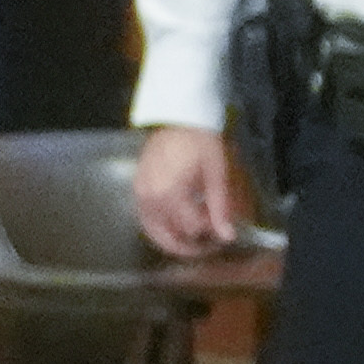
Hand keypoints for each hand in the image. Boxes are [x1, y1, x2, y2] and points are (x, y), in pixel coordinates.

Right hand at [131, 123, 245, 263]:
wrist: (178, 118)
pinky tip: (175, 226)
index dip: (209, 232)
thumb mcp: (215, 174)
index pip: (191, 228)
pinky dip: (160, 230)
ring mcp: (140, 196)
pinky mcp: (136, 191)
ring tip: (192, 238)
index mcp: (171, 193)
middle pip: (170, 237)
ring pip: (155, 234)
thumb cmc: (200, 141)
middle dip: (191, 245)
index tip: (220, 225)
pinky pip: (146, 221)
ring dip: (174, 240)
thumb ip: (219, 208)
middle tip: (207, 243)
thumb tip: (227, 236)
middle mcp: (151, 199)